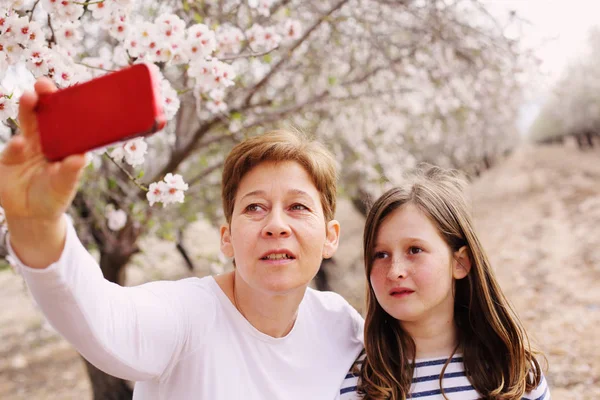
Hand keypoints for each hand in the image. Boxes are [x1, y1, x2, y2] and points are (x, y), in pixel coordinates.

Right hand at [0, 78, 85, 221]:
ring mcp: (24, 148)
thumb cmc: (54, 195)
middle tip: (43, 84)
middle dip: (42, 98)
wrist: (32, 214)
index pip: (64, 120)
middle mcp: (43, 141)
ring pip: (26, 125)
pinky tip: (20, 143)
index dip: (65, 104)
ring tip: (30, 98)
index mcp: (62, 144)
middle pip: (43, 115)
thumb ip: (70, 172)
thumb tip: (80, 158)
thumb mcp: (65, 186)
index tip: (69, 92)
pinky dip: (16, 146)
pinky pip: (12, 150)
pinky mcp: (7, 160)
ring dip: (27, 111)